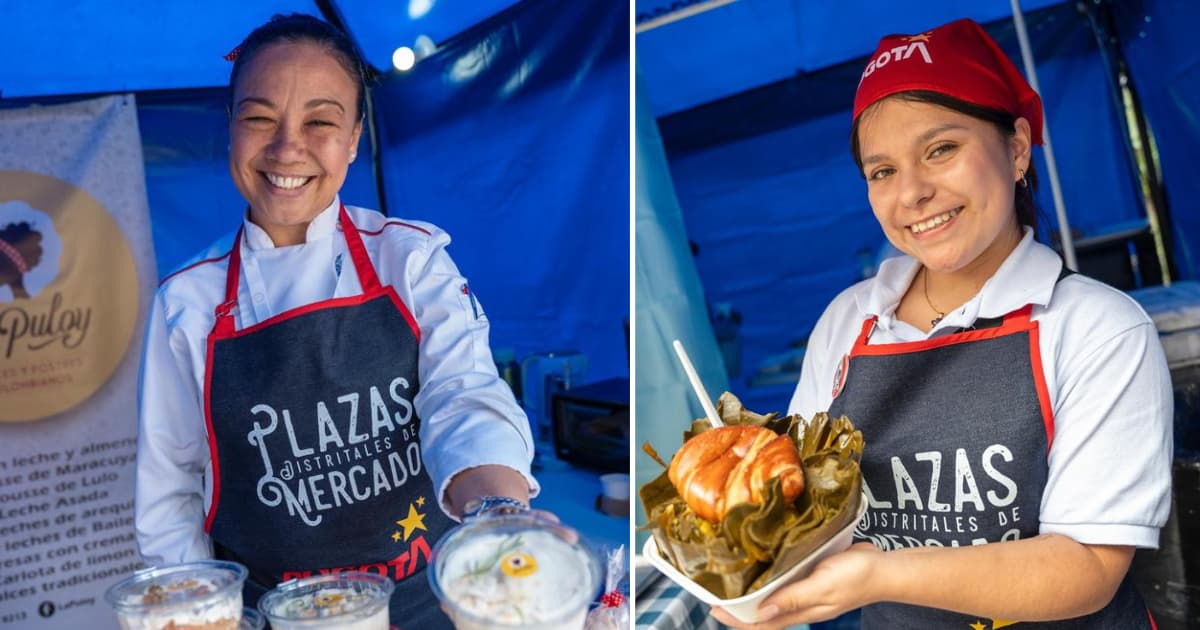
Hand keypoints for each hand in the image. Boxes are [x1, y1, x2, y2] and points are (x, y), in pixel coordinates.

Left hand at [711, 542, 881, 628]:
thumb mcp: (823, 586)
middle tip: (715, 591)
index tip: (714, 609)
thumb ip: (793, 599)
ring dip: (751, 592)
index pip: (761, 622)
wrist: (885, 568)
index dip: (736, 619)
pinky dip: (769, 577)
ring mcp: (806, 590)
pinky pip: (784, 580)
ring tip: (730, 580)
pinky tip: (761, 564)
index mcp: (801, 610)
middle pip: (762, 611)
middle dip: (738, 607)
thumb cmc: (858, 577)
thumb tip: (762, 612)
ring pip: (772, 596)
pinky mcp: (811, 576)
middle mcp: (800, 603)